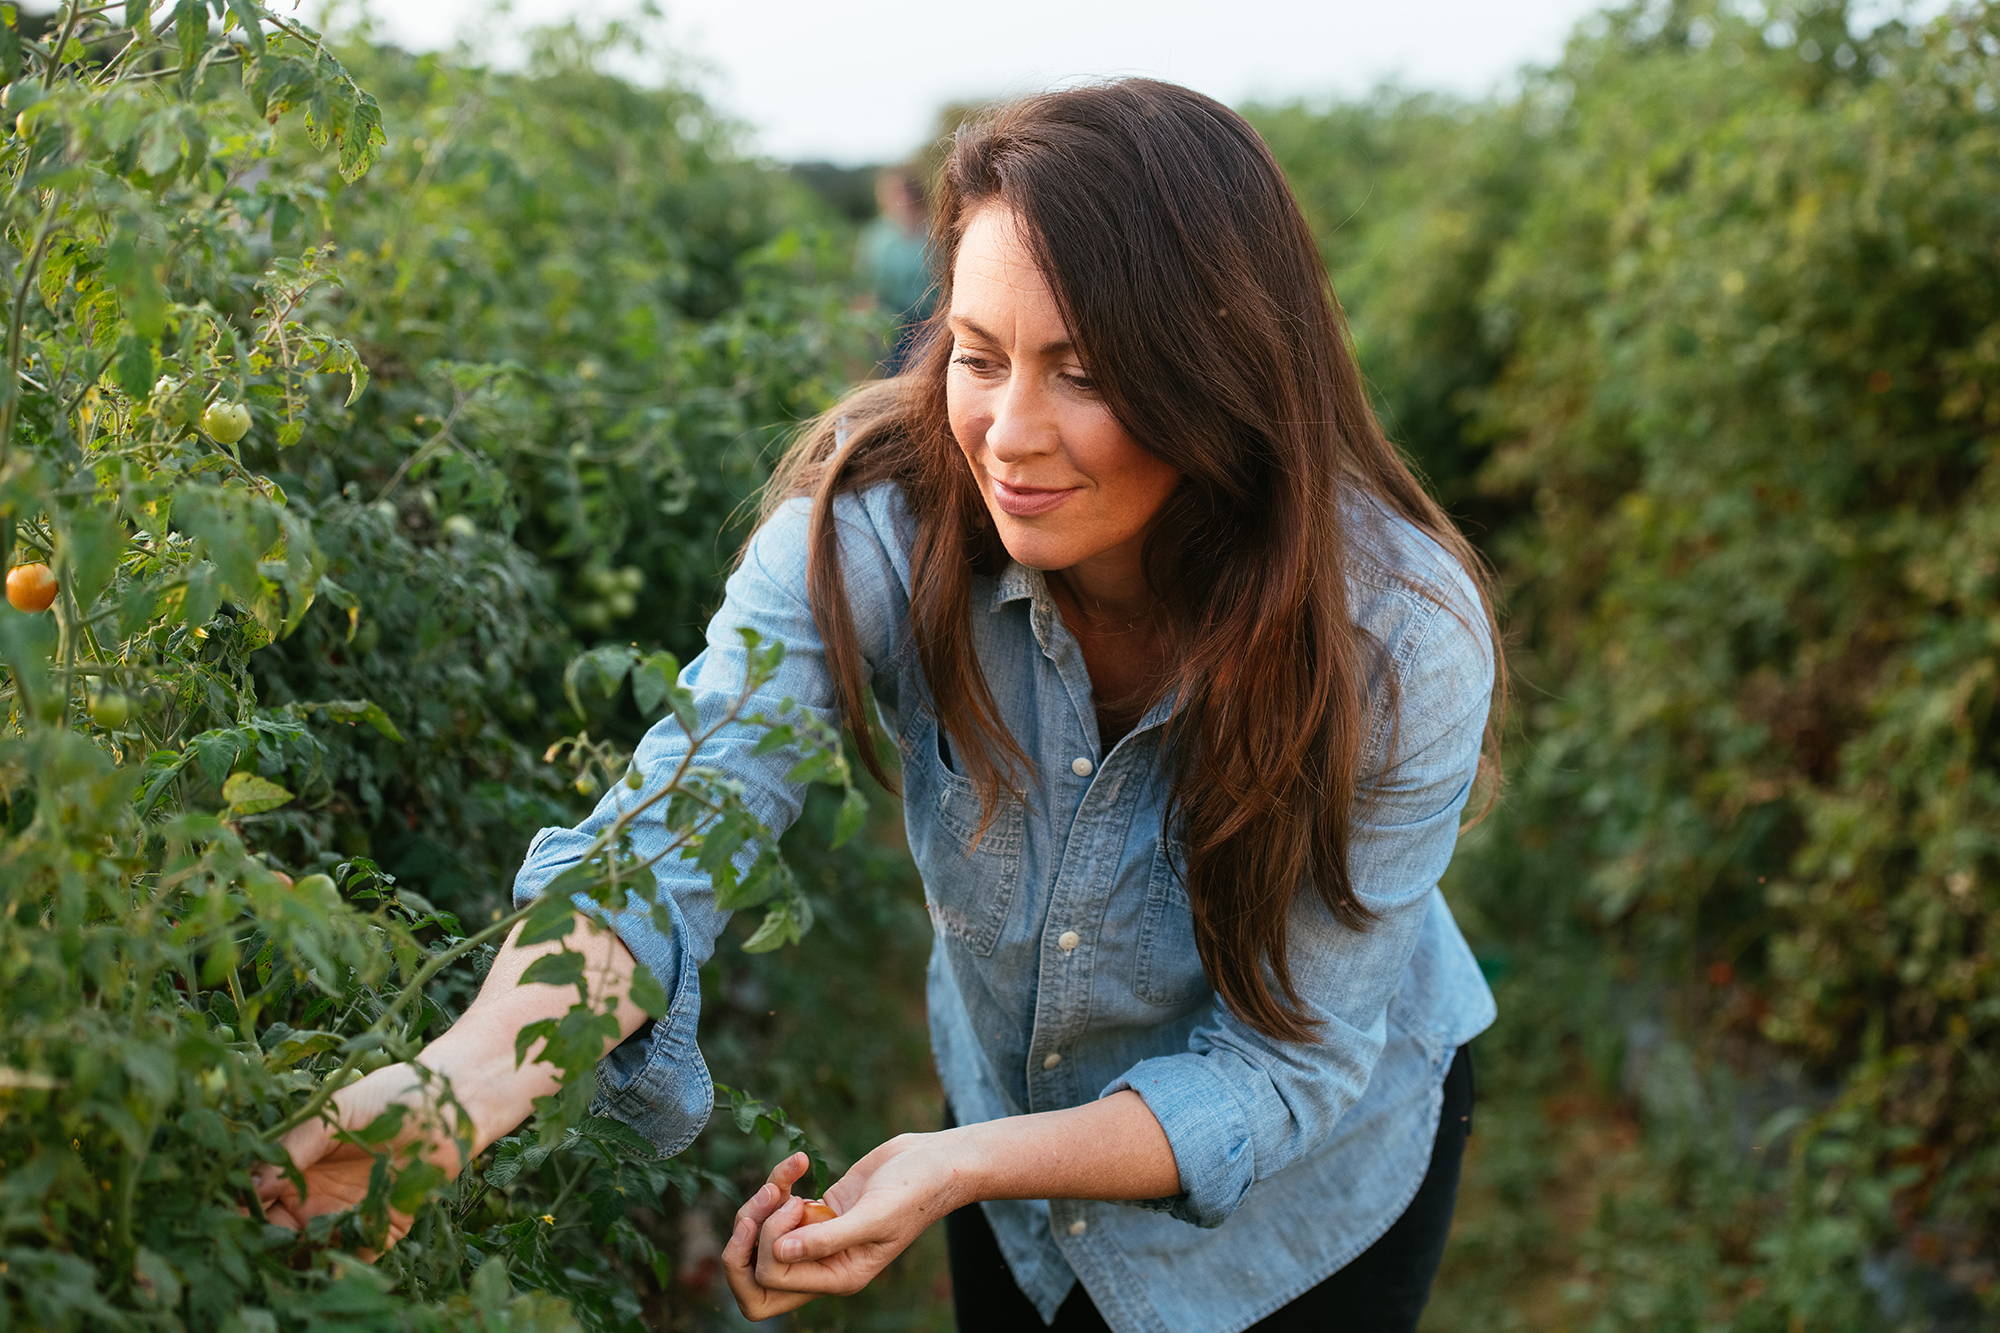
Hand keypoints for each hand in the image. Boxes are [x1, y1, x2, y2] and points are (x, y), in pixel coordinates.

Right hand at [248, 1060, 473, 1260]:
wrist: (456, 1100)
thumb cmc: (395, 1093)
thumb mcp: (338, 1110)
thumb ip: (298, 1143)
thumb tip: (255, 1180)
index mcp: (301, 1164)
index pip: (259, 1194)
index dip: (241, 1207)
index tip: (225, 1217)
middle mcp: (318, 1193)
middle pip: (277, 1228)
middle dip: (263, 1241)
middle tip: (252, 1248)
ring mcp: (349, 1212)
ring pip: (312, 1247)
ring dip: (298, 1257)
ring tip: (286, 1260)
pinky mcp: (384, 1227)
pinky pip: (357, 1253)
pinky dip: (342, 1264)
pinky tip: (330, 1265)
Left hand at [722, 1133, 968, 1318]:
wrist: (935, 1161)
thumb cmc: (915, 1190)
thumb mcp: (875, 1215)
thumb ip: (828, 1239)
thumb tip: (781, 1254)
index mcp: (839, 1276)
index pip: (772, 1280)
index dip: (769, 1243)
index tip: (796, 1206)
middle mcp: (825, 1263)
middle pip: (757, 1274)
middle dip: (748, 1236)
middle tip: (768, 1197)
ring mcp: (819, 1236)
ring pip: (763, 1238)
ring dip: (762, 1204)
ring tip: (786, 1176)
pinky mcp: (818, 1209)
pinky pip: (778, 1207)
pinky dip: (778, 1183)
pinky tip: (797, 1163)